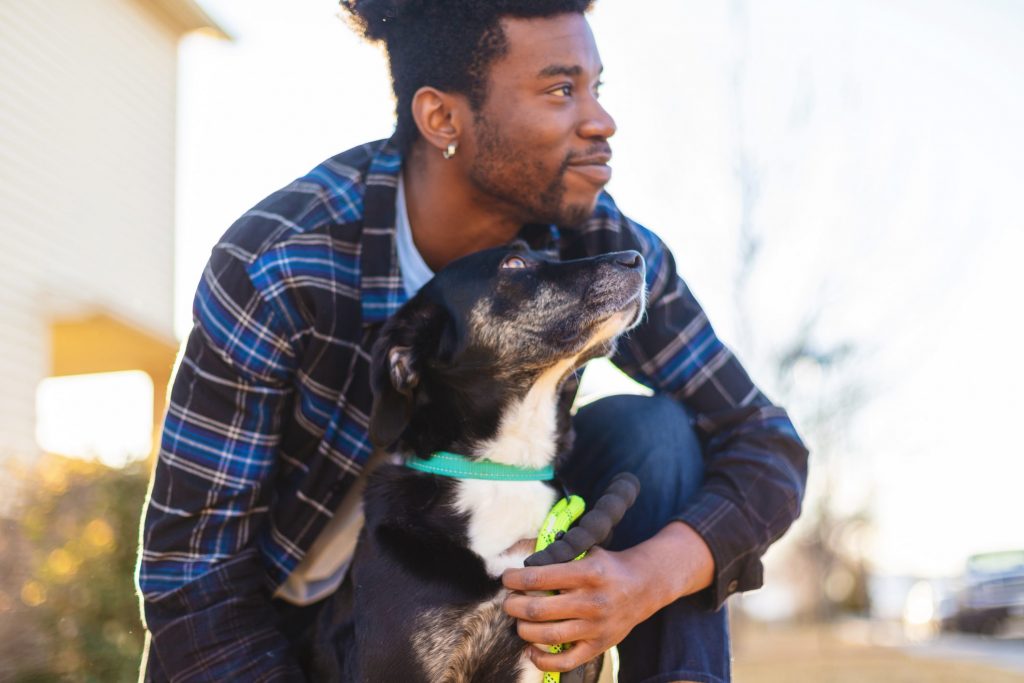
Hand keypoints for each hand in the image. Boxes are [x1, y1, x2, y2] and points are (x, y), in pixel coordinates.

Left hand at [502, 545, 659, 671]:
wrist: (645, 586)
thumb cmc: (609, 566)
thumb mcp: (588, 552)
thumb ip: (560, 556)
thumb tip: (524, 562)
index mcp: (588, 573)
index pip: (539, 578)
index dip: (515, 579)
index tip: (506, 578)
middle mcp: (592, 602)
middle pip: (538, 610)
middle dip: (513, 606)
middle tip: (509, 601)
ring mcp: (596, 627)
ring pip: (548, 636)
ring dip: (523, 630)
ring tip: (518, 621)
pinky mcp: (599, 646)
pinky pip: (566, 661)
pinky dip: (543, 660)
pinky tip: (531, 650)